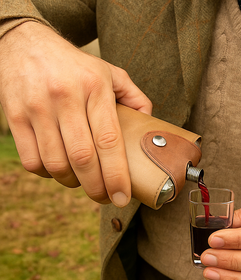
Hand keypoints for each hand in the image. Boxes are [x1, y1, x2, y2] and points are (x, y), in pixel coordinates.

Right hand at [0, 22, 151, 206]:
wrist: (25, 43)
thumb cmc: (75, 66)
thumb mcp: (110, 72)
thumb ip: (134, 97)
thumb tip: (147, 125)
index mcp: (95, 88)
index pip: (108, 141)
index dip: (116, 175)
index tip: (123, 197)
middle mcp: (65, 97)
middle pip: (83, 159)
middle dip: (97, 188)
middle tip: (106, 198)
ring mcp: (37, 107)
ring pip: (56, 164)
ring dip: (73, 183)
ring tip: (84, 182)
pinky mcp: (15, 116)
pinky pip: (32, 161)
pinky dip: (48, 175)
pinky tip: (60, 170)